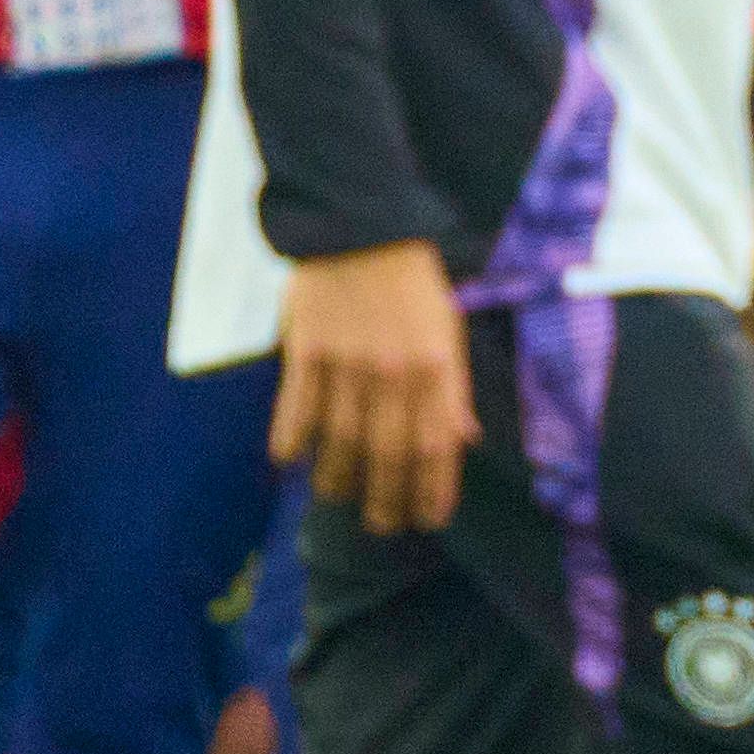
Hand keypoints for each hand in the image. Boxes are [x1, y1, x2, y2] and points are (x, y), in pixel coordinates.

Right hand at [274, 240, 476, 534]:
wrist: (361, 227)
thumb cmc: (410, 282)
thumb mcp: (446, 330)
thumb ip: (452, 388)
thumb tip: (465, 438)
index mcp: (436, 367)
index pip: (438, 445)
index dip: (434, 489)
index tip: (430, 520)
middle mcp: (395, 372)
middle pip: (390, 453)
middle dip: (388, 499)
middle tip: (383, 525)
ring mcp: (349, 363)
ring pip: (341, 441)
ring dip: (338, 478)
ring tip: (337, 498)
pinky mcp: (308, 350)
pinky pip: (297, 409)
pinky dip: (292, 441)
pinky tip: (289, 463)